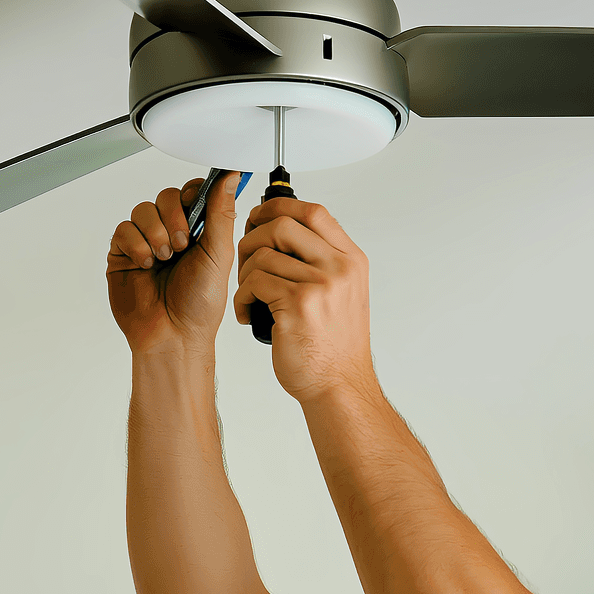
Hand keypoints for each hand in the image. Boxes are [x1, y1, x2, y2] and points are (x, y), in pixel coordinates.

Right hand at [107, 172, 239, 356]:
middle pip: (166, 196)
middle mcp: (172, 234)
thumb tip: (232, 176)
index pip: (193, 193)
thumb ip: (221, 212)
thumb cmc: (199, 305)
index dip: (193, 193)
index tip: (196, 203)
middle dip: (173, 217)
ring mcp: (147, 242)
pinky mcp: (124, 254)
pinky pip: (123, 230)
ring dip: (155, 232)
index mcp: (200, 232)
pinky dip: (136, 244)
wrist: (173, 335)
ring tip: (165, 258)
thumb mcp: (219, 254)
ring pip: (143, 210)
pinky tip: (147, 264)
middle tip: (182, 244)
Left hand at [234, 198, 374, 400]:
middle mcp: (339, 269)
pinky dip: (241, 296)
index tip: (260, 217)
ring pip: (263, 255)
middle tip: (245, 259)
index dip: (279, 206)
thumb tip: (286, 231)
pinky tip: (246, 312)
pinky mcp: (298, 306)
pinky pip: (254, 282)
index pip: (314, 211)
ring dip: (244, 273)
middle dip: (253, 237)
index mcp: (351, 261)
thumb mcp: (342, 295)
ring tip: (248, 294)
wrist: (339, 386)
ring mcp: (320, 286)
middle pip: (283, 224)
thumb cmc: (333, 347)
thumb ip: (323, 263)